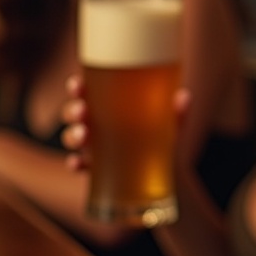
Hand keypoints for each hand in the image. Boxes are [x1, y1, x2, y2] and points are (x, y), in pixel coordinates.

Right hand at [62, 76, 189, 171]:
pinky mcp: (96, 169)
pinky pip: (79, 165)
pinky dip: (76, 164)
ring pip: (72, 138)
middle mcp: (97, 124)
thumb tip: (184, 96)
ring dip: (73, 135)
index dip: (78, 86)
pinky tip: (78, 164)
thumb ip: (177, 111)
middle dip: (74, 110)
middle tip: (82, 111)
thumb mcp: (172, 122)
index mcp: (111, 106)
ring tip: (83, 136)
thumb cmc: (164, 136)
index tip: (76, 84)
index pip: (89, 91)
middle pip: (75, 113)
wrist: (167, 171)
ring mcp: (93, 147)